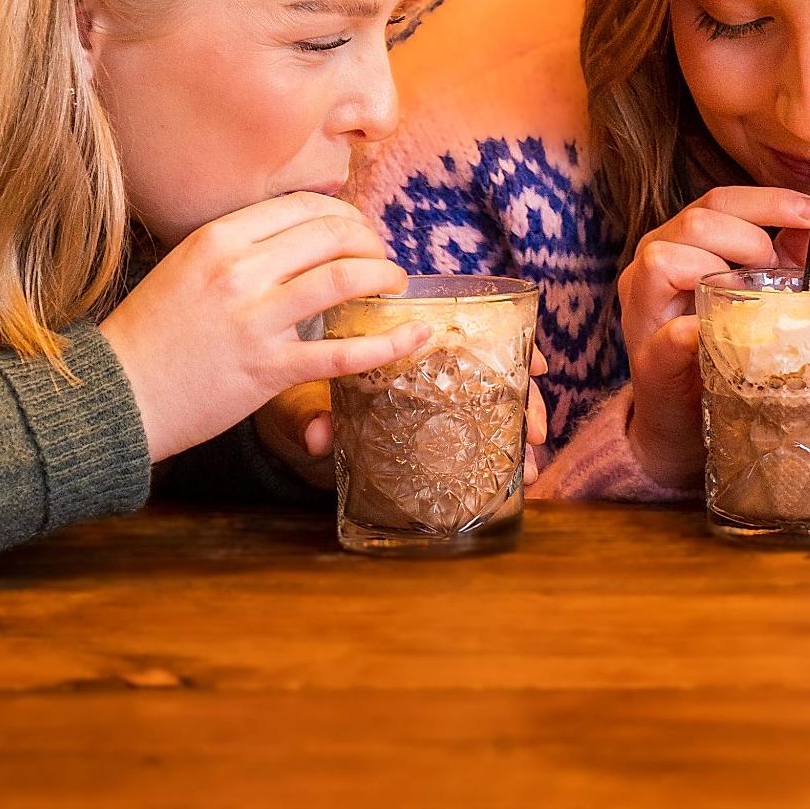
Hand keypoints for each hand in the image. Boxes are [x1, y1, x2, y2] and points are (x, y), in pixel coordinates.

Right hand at [100, 193, 429, 462]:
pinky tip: (416, 336)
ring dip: (383, 277)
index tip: (358, 232)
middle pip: (332, 235)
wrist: (113, 397)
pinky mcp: (269, 368)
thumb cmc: (150, 334)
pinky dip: (391, 343)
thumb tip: (297, 235)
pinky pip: (345, 352)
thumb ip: (238, 248)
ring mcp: (255, 319)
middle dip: (371, 242)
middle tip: (383, 258)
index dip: (345, 215)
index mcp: (217, 239)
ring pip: (344, 278)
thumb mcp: (186, 268)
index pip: (304, 207)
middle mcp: (238, 270)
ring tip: (395, 284)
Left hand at [254, 345, 553, 490]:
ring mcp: (431, 396)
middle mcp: (426, 364)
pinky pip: (473, 432)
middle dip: (524, 401)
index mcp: (403, 336)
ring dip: (517, 432)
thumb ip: (306, 412)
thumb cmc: (287, 383)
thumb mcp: (293, 395)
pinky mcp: (427, 427)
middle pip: (494, 372)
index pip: (472, 330)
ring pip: (491, 404)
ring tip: (531, 467)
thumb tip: (316, 436)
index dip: (512, 346)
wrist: (272, 402)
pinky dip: (498, 452)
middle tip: (537, 431)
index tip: (536, 367)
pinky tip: (519, 477)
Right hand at [619, 186, 809, 489]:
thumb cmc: (724, 346)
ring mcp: (641, 308)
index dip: (771, 201)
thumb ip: (791, 254)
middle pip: (697, 220)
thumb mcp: (761, 293)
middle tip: (778, 273)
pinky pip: (666, 334)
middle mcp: (652, 260)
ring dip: (720, 272)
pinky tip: (715, 332)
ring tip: (750, 301)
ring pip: (666, 258)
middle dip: (751, 240)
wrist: (687, 417)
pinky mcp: (647, 359)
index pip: (721, 200)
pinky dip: (692, 331)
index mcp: (681, 239)